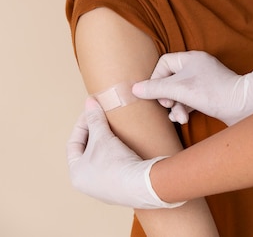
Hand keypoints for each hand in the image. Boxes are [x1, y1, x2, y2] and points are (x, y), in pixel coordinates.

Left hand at [67, 98, 184, 208]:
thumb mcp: (101, 137)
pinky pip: (114, 164)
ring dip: (106, 142)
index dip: (82, 124)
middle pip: (87, 150)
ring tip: (114, 128)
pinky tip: (125, 143)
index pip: (73, 143)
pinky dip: (117, 152)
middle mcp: (87, 183)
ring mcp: (103, 187)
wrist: (141, 184)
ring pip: (101, 157)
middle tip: (103, 117)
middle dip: (95, 132)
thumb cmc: (115, 164)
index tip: (93, 110)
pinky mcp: (120, 186)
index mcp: (76, 174)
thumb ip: (94, 118)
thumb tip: (89, 101)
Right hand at [133, 51, 252, 125]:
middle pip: (170, 79)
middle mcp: (197, 67)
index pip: (164, 63)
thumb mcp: (180, 89)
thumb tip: (134, 89)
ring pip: (179, 92)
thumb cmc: (214, 93)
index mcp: (191, 58)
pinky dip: (184, 109)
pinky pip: (189, 100)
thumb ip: (156, 88)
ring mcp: (203, 82)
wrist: (245, 106)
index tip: (156, 93)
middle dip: (166, 96)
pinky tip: (185, 119)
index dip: (156, 78)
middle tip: (168, 105)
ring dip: (175, 106)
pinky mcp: (209, 96)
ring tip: (179, 117)